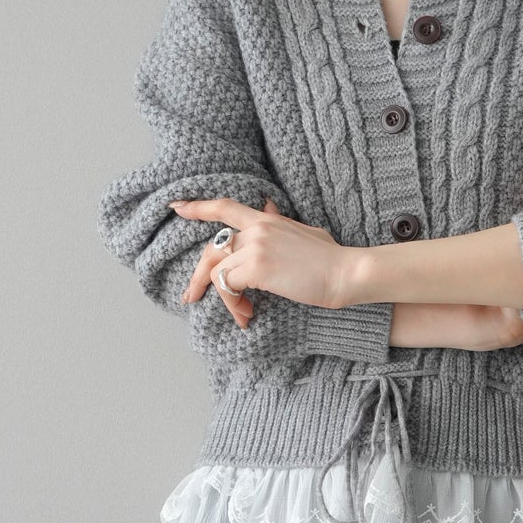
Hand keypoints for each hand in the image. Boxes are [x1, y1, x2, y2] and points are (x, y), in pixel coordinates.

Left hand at [168, 195, 352, 327]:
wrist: (346, 272)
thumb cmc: (331, 258)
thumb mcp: (304, 231)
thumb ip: (282, 222)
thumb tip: (268, 208)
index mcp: (267, 219)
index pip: (225, 207)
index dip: (198, 207)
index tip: (176, 208)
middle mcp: (258, 228)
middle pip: (212, 248)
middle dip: (198, 275)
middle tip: (191, 296)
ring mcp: (256, 246)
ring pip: (217, 271)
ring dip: (223, 298)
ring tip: (240, 314)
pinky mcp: (257, 267)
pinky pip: (228, 286)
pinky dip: (233, 305)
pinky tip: (247, 316)